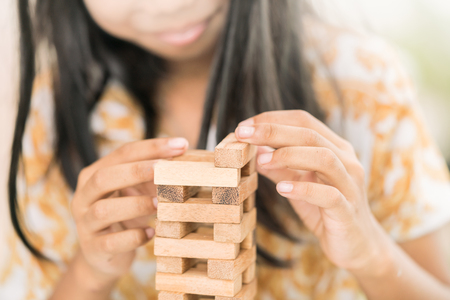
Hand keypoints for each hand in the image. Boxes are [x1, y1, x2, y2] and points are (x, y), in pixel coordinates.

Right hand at [70, 137, 188, 287]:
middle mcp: (84, 196)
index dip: (152, 147)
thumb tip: (185, 155)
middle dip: (136, 171)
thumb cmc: (125, 215)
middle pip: (103, 177)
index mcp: (94, 175)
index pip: (122, 153)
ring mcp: (86, 224)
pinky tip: (151, 233)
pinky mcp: (93, 249)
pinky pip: (111, 242)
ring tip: (159, 204)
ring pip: (103, 210)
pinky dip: (133, 237)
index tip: (181, 144)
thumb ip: (154, 174)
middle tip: (164, 170)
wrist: (103, 255)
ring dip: (135, 204)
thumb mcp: (137, 191)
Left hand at [235, 111, 388, 273]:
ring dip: (288, 155)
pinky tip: (281, 188)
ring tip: (261, 161)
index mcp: (334, 148)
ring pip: (324, 158)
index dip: (272, 119)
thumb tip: (254, 150)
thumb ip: (279, 168)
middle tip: (243, 134)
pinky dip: (303, 189)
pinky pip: (329, 195)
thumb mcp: (297, 185)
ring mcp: (349, 184)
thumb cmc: (324, 210)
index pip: (303, 120)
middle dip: (273, 131)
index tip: (244, 126)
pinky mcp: (348, 210)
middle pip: (310, 135)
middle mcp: (346, 160)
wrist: (356, 246)